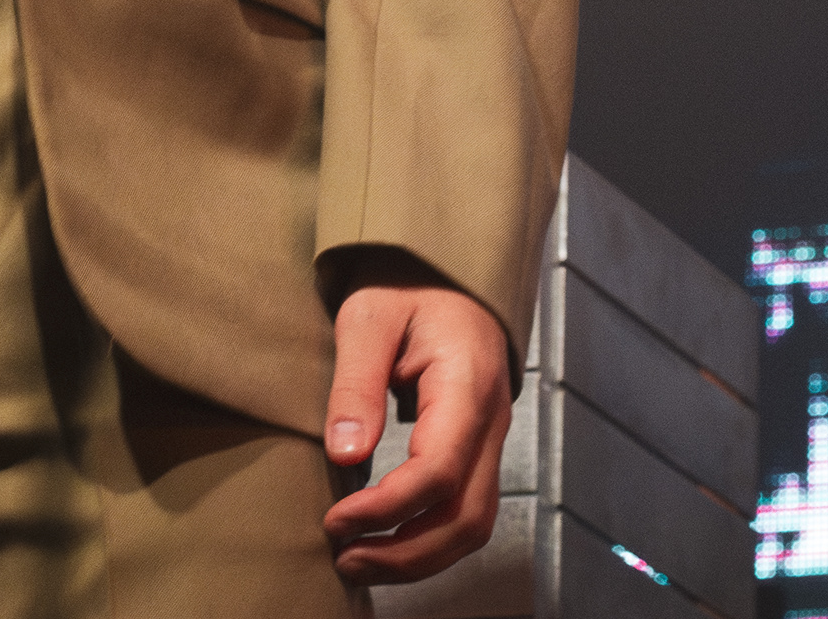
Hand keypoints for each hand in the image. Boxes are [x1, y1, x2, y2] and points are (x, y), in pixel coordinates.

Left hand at [319, 262, 511, 583]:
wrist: (442, 268)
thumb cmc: (404, 284)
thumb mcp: (368, 317)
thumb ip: (357, 384)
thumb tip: (345, 456)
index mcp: (467, 384)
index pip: (438, 472)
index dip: (387, 509)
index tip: (336, 520)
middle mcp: (491, 420)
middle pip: (466, 518)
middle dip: (405, 554)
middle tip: (344, 558)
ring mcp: (491, 436)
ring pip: (473, 525)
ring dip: (419, 556)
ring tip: (359, 560)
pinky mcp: (479, 446)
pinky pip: (467, 509)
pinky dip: (430, 538)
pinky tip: (387, 541)